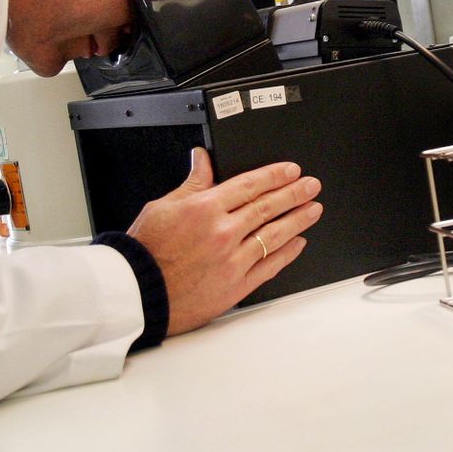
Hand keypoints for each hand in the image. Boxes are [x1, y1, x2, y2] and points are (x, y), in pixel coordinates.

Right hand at [127, 148, 322, 334]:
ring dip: (298, 220)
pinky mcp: (236, 285)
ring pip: (275, 235)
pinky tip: (298, 243)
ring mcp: (233, 260)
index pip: (250, 185)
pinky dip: (287, 253)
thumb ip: (192, 183)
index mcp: (205, 209)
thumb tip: (202, 159)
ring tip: (314, 209)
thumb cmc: (146, 251)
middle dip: (294, 194)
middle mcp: (223, 233)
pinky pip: (269, 266)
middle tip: (312, 186)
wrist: (139, 293)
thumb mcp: (163, 207)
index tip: (292, 171)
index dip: (275, 175)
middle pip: (268, 207)